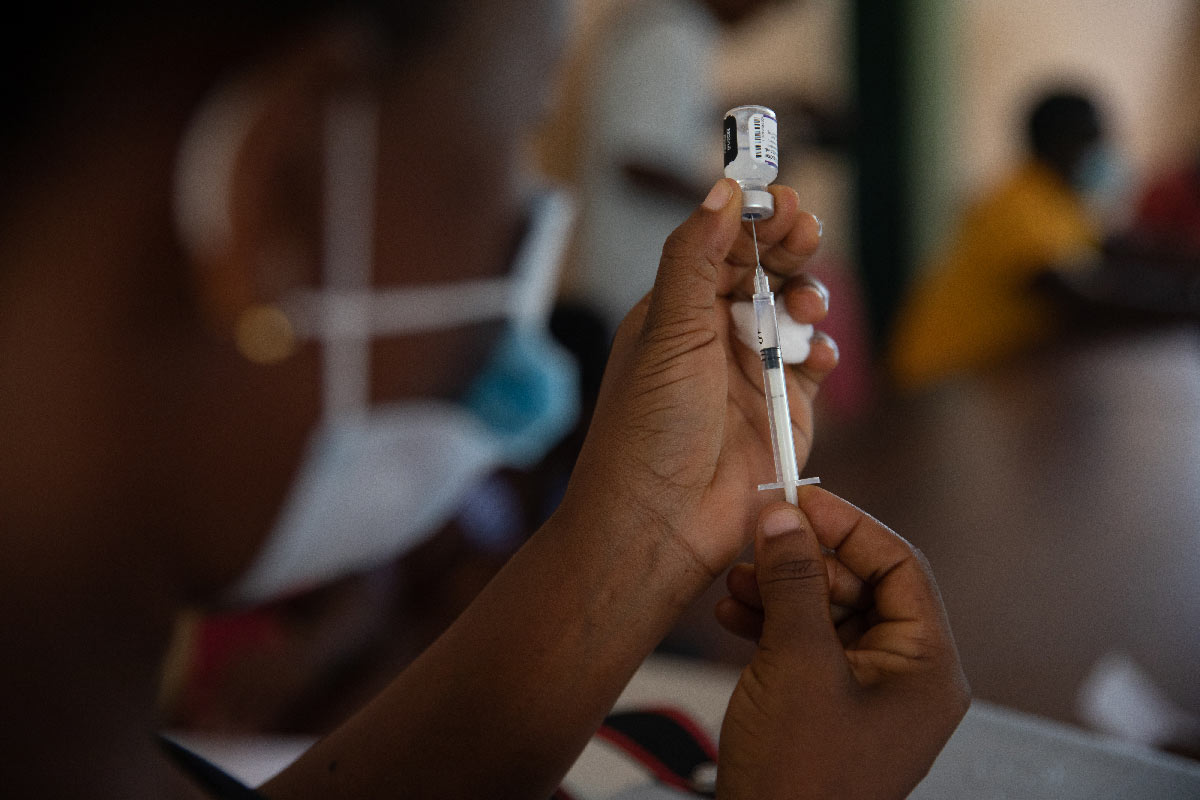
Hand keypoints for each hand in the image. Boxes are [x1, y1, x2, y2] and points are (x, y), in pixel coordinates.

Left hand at [560, 179, 836, 576]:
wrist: (663, 519)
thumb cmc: (649, 427)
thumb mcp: (668, 329)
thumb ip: (697, 256)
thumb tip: (723, 191)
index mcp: (676, 311)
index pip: (721, 245)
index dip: (750, 218)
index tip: (777, 196)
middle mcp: (714, 335)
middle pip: (764, 271)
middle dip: (787, 246)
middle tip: (804, 230)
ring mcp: (751, 371)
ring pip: (794, 312)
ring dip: (807, 296)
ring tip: (805, 306)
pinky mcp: (785, 409)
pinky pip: (814, 363)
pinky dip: (823, 349)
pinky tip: (815, 354)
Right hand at [715, 488, 968, 798]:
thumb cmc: (802, 779)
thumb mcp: (797, 664)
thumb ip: (794, 583)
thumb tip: (787, 520)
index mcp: (926, 668)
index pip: (900, 567)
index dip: (850, 527)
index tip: (803, 499)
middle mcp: (905, 678)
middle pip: (862, 587)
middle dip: (806, 561)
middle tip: (762, 538)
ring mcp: (867, 695)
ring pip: (829, 614)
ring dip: (781, 591)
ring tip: (738, 580)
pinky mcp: (829, 706)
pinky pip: (808, 645)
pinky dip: (773, 624)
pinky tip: (736, 613)